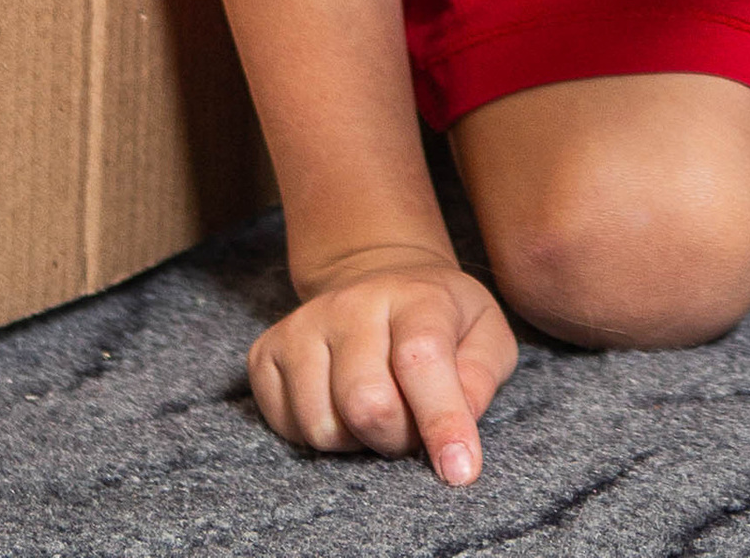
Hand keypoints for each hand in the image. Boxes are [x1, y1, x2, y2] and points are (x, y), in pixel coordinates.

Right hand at [247, 247, 514, 477]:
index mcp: (416, 295)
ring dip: (357, 441)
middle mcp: (353, 303)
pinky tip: (338, 405)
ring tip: (377, 408)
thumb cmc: (439, 320)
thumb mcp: (483, 333)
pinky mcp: (266, 352)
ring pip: (323, 427)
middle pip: (367, 404)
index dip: (442, 420)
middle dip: (396, 438)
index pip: (421, 359)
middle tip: (411, 425)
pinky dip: (319, 436)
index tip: (460, 470)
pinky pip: (287, 428)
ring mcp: (303, 324)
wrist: (377, 280)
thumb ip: (480, 376)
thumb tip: (458, 424)